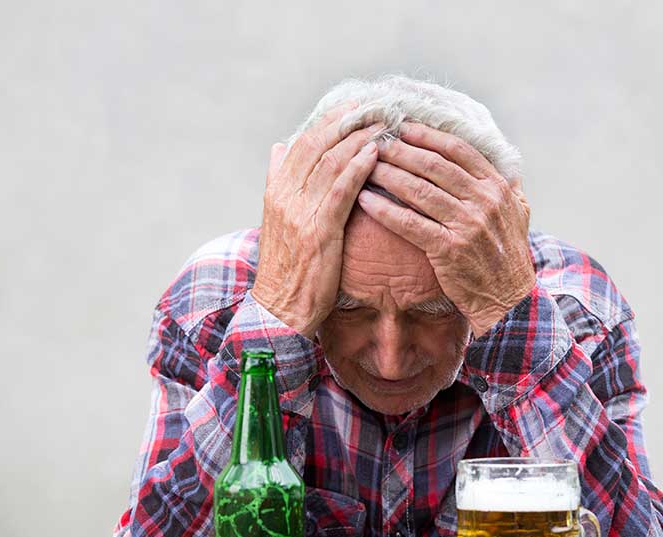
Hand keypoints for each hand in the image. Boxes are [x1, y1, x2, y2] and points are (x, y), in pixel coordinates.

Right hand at [252, 103, 381, 336]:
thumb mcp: (279, 220)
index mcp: (277, 189)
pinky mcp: (317, 231)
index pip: (305, 141)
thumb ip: (280, 182)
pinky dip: (359, 167)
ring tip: (385, 122)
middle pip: (318, 143)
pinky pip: (340, 190)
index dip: (331, 120)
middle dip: (349, 120)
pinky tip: (376, 153)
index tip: (356, 104)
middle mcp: (285, 194)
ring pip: (331, 161)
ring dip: (360, 137)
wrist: (279, 308)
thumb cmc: (288, 267)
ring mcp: (299, 212)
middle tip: (377, 104)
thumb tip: (280, 148)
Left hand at [356, 122, 535, 335]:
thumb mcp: (520, 213)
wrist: (510, 299)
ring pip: (419, 190)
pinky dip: (385, 210)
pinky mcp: (448, 249)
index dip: (428, 135)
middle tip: (376, 140)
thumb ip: (509, 186)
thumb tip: (500, 162)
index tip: (404, 126)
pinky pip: (410, 223)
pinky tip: (365, 199)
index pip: (459, 150)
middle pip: (434, 165)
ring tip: (366, 164)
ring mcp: (467, 225)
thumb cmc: (509, 256)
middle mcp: (484, 201)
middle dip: (402, 150)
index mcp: (498, 187)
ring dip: (389, 174)